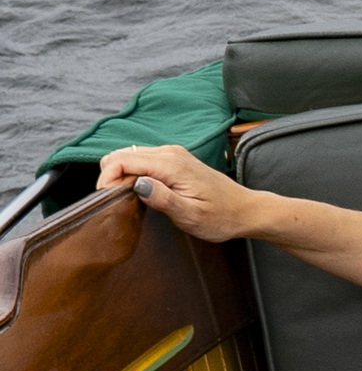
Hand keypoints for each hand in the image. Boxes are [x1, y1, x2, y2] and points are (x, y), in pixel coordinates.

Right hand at [98, 142, 257, 241]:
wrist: (245, 210)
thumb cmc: (222, 216)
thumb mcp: (191, 215)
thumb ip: (163, 199)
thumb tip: (137, 185)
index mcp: (171, 164)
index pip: (122, 160)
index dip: (107, 179)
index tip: (107, 201)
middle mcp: (170, 153)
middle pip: (121, 154)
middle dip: (110, 177)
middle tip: (116, 203)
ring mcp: (172, 154)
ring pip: (129, 156)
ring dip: (120, 175)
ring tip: (128, 200)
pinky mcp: (174, 159)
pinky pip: (142, 160)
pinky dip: (133, 173)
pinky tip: (141, 192)